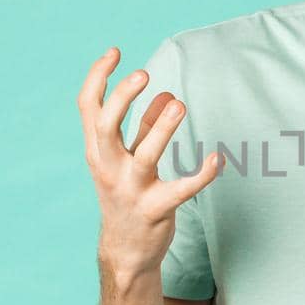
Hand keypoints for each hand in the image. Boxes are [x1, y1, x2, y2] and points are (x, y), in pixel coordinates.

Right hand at [78, 47, 223, 273]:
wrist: (125, 252)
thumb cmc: (126, 196)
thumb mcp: (127, 160)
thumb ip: (144, 127)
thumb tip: (167, 94)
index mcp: (97, 151)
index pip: (87, 107)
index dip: (98, 77)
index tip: (115, 52)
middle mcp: (108, 167)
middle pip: (106, 125)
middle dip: (122, 97)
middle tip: (144, 74)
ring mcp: (131, 189)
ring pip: (144, 155)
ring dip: (161, 128)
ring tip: (179, 105)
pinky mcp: (156, 209)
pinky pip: (181, 189)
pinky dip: (201, 174)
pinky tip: (217, 158)